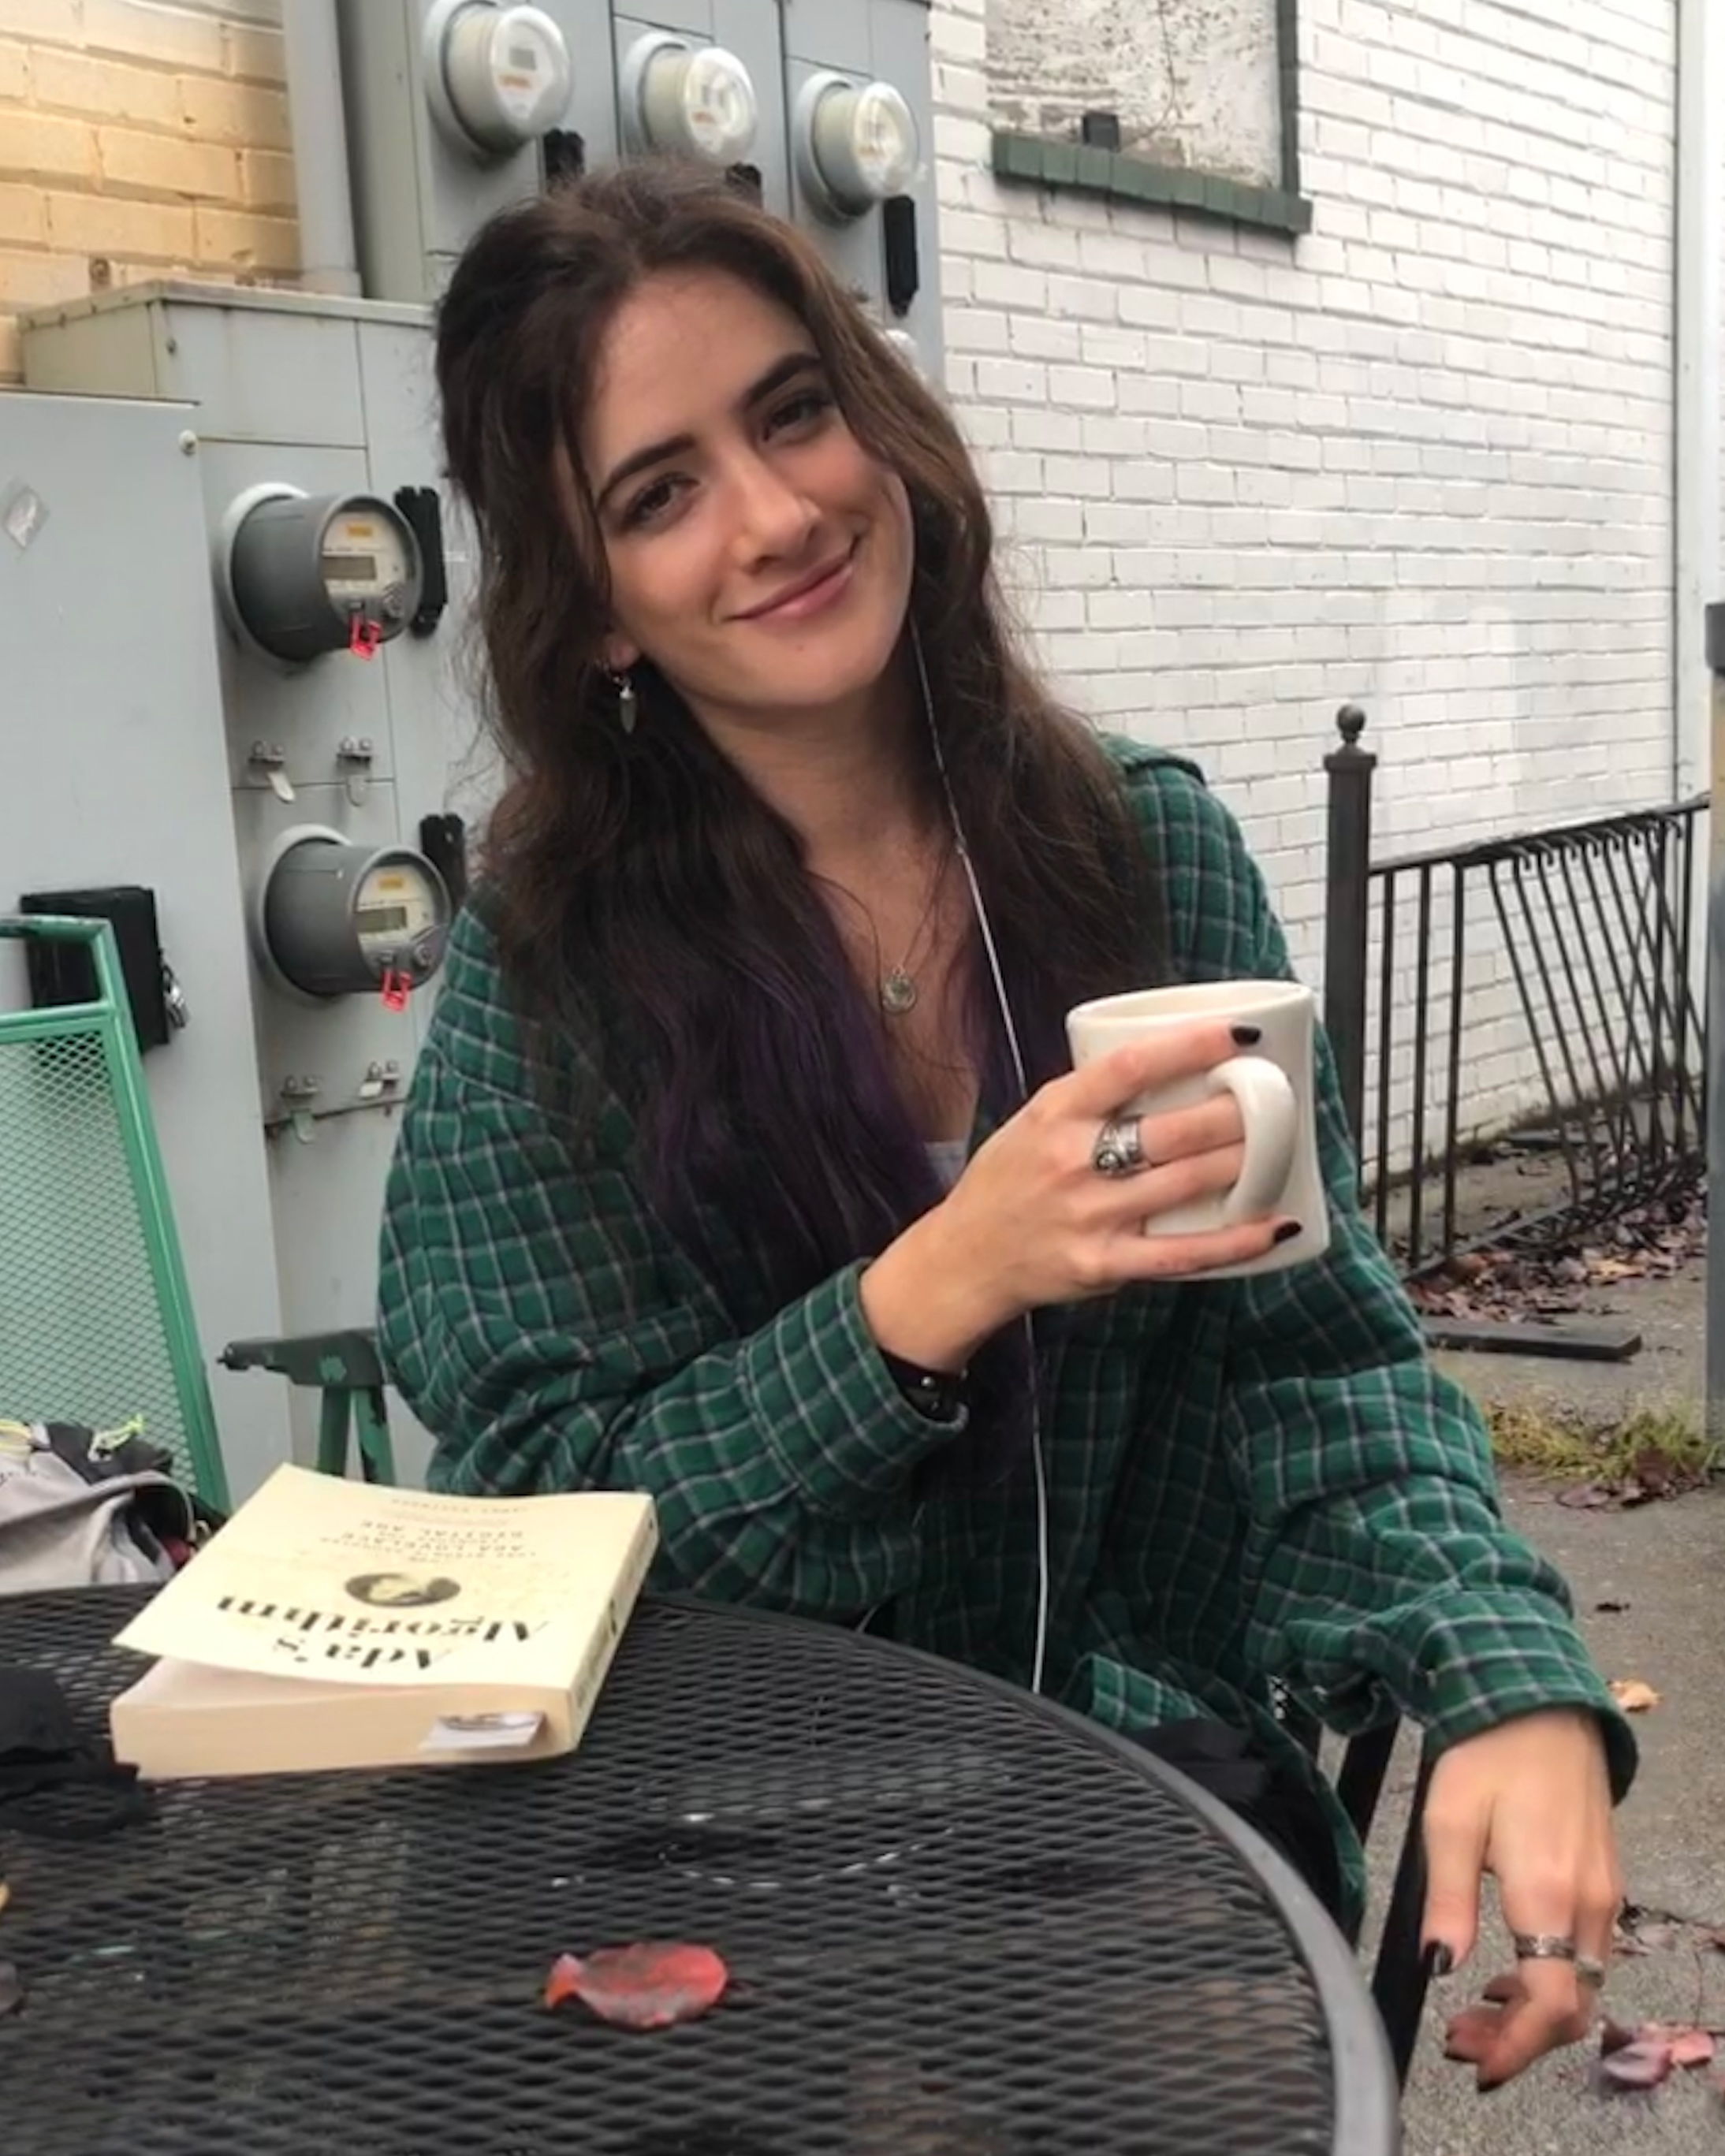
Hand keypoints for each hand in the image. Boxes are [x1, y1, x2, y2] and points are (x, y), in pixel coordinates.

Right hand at [860, 1023, 1296, 1368]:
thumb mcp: (1035, 1120)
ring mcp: (1090, 1214)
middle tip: (1270, 1099)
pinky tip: (1273, 1225)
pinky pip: (1182, 1253)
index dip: (1191, 1046)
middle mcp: (1072, 1160)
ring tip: (1280, 1147)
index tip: (1238, 1035)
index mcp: (1056, 1112)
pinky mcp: (1103, 1263)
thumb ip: (1093, 1098)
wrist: (965, 1257)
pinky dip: (1235, 1241)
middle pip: (1171, 1130)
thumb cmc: (1007, 1181)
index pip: (1130, 1066)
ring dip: (1243, 1164)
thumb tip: (1173, 1065)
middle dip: (1234, 1113)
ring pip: (1185, 1184)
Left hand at [1423, 1708, 1620, 2088]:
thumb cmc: (1488, 1756)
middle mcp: (1591, 1904)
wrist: (1542, 1705)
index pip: (1550, 2001)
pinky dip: (1549, 1978)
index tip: (1478, 2066)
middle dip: (1520, 2039)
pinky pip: (1586, 1953)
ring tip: (1474, 2014)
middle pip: (1572, 2005)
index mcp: (1550, 1893)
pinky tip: (1506, 1973)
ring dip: (1533, 2012)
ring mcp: (1606, 1893)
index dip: (1517, 2046)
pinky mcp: (1605, 1880)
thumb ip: (1448, 1898)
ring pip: (1582, 1983)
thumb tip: (1440, 1964)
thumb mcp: (1449, 1821)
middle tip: (1461, 2041)